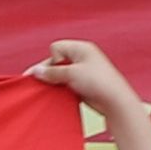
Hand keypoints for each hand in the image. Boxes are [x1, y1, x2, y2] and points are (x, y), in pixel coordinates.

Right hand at [29, 38, 143, 124]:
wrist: (115, 101)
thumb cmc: (98, 82)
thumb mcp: (71, 74)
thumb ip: (51, 72)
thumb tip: (35, 71)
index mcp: (81, 48)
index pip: (56, 48)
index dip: (53, 60)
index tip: (57, 71)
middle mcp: (82, 58)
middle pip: (57, 61)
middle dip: (50, 72)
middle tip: (41, 82)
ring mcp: (82, 72)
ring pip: (60, 74)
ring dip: (55, 82)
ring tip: (50, 91)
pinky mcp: (83, 84)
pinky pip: (66, 84)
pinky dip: (61, 89)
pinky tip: (57, 96)